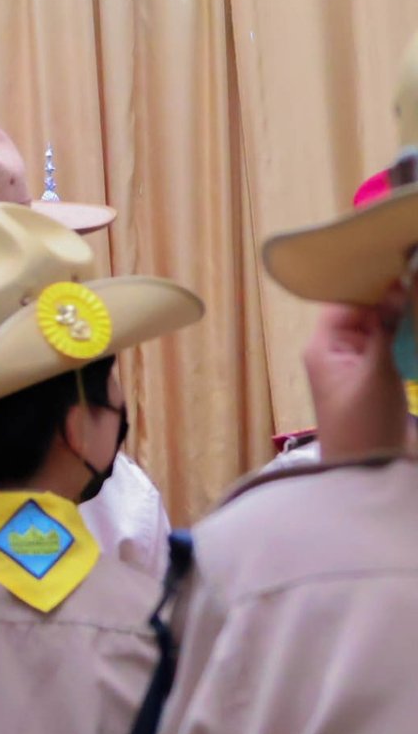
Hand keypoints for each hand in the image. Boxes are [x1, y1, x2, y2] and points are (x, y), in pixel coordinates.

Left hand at [304, 288, 409, 460]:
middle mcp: (333, 348)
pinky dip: (401, 331)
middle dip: (387, 294)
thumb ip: (385, 329)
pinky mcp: (370, 374)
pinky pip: (385, 342)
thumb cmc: (364, 422)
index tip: (399, 264)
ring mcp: (352, 361)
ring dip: (397, 312)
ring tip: (417, 292)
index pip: (343, 300)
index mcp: (324, 344)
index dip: (369, 282)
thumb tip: (396, 288)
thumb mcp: (377, 372)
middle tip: (415, 271)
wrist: (365, 469)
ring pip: (375, 324)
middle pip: (360, 310)